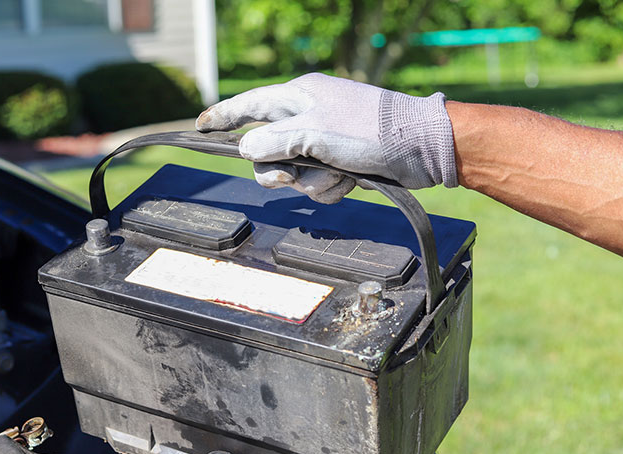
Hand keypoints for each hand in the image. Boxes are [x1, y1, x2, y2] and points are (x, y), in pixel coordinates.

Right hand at [196, 73, 456, 202]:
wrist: (423, 148)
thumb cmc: (371, 131)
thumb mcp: (316, 134)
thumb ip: (275, 142)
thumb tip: (246, 150)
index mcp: (298, 97)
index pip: (248, 106)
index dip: (222, 118)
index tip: (199, 127)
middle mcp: (308, 116)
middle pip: (267, 151)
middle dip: (278, 170)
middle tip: (290, 176)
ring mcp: (324, 140)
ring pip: (294, 172)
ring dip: (313, 181)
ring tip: (339, 173)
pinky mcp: (340, 161)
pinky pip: (317, 182)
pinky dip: (331, 187)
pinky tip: (350, 181)